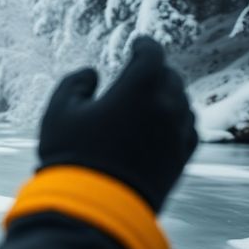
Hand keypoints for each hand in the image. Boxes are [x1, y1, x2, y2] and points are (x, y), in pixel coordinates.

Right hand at [38, 37, 197, 211]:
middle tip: (140, 71)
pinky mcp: (182, 158)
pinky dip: (179, 118)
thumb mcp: (58, 112)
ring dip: (169, 94)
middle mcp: (167, 105)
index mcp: (139, 87)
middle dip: (155, 70)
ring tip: (152, 97)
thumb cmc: (73, 155)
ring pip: (182, 102)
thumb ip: (74, 83)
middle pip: (170, 76)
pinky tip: (166, 122)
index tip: (137, 43)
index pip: (152, 53)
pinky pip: (189, 128)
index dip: (144, 44)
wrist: (96, 206)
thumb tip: (92, 73)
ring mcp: (178, 133)